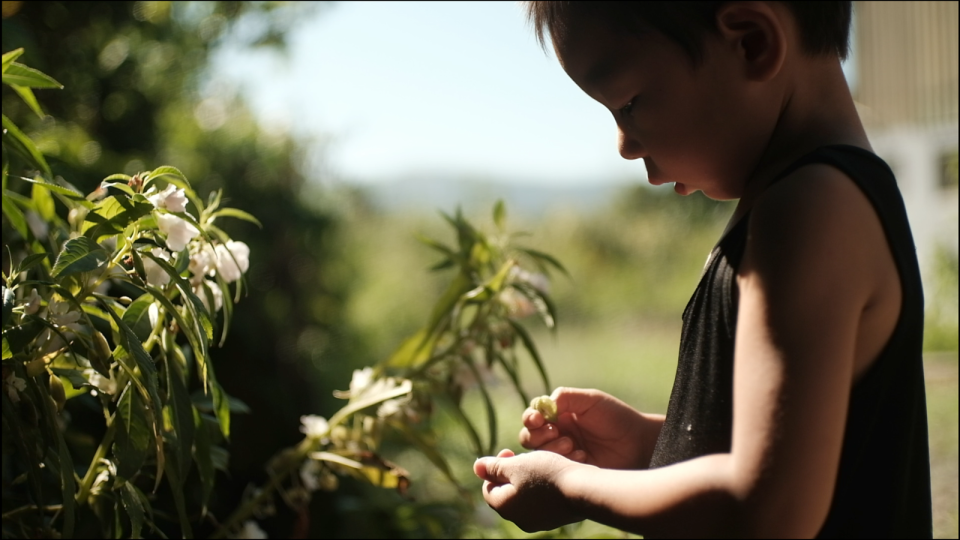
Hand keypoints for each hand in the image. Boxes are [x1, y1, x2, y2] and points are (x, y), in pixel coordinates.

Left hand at [473, 448, 584, 531]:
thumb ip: (494, 467)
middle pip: (507, 494)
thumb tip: (476, 467)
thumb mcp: (517, 465)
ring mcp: (539, 521)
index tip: (509, 452)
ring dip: (527, 479)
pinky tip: (553, 474)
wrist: (584, 490)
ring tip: (540, 463)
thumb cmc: (547, 474)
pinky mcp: (555, 518)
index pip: (488, 489)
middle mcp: (520, 519)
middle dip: (511, 473)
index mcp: (505, 507)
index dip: (494, 469)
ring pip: (525, 497)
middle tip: (523, 457)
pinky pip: (541, 502)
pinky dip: (542, 488)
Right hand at [520, 387, 654, 469]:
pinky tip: (583, 457)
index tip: (539, 419)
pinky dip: (565, 462)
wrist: (639, 443)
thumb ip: (564, 397)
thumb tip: (541, 406)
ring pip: (539, 455)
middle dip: (537, 435)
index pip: (533, 417)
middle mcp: (557, 435)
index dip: (531, 418)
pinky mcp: (571, 472)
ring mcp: (563, 455)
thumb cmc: (616, 417)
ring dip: (551, 448)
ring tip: (572, 445)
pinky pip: (555, 470)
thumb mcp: (590, 400)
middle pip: (528, 437)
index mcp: (559, 416)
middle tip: (555, 432)